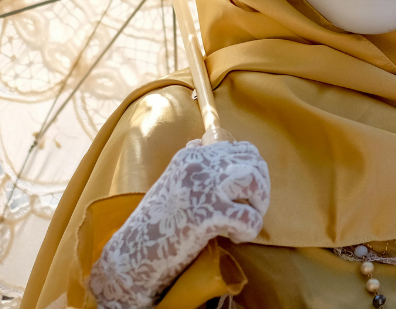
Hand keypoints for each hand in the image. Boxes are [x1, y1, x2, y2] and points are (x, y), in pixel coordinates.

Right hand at [88, 139, 269, 308]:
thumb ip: (192, 164)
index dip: (252, 169)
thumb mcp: (172, 180)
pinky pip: (248, 216)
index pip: (239, 147)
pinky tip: (235, 238)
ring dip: (259, 202)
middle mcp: (198, 163)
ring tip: (246, 220)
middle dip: (260, 185)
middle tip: (252, 208)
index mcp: (191, 155)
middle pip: (251, 159)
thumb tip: (205, 144)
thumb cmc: (156, 220)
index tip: (246, 192)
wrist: (134, 251)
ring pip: (253, 178)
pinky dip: (249, 229)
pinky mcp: (208, 213)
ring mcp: (203, 186)